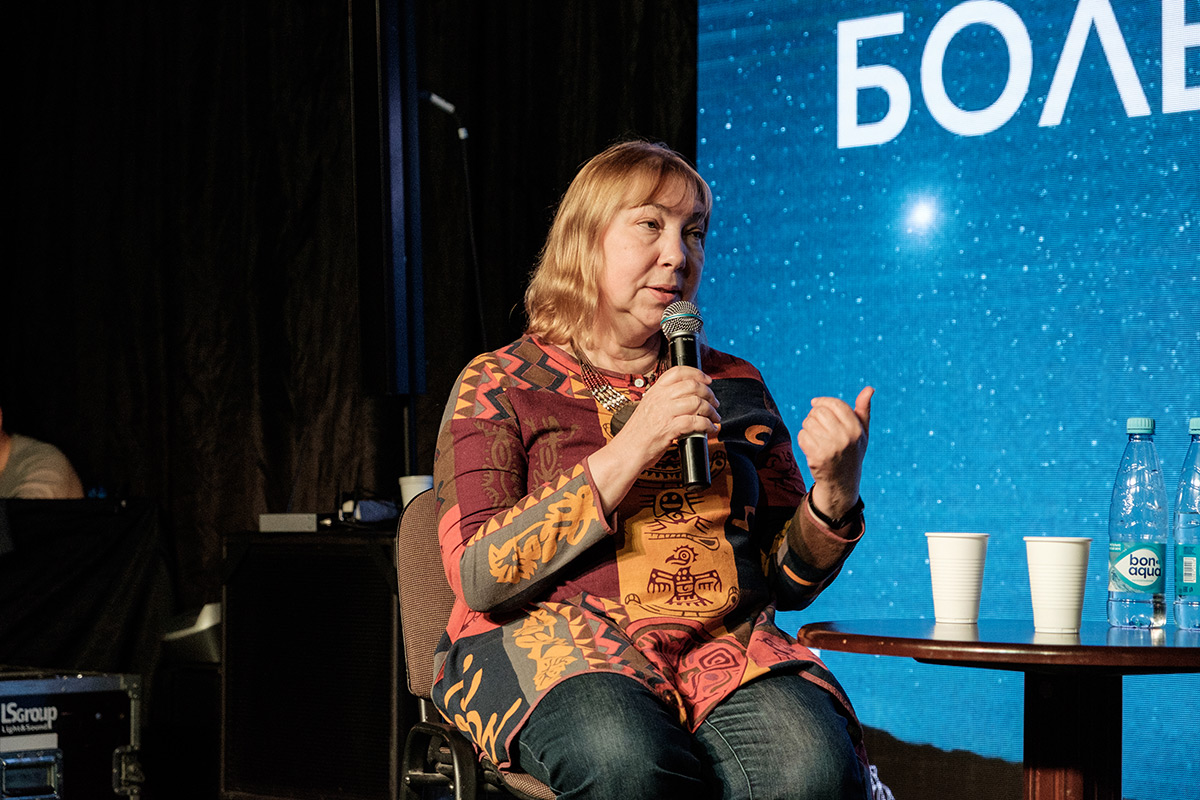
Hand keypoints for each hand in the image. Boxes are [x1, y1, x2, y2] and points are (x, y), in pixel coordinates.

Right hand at [615, 365, 720, 468]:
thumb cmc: (638, 434)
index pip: (677, 372)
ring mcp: (664, 413)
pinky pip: (695, 422)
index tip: (708, 380)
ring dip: (711, 410)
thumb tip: (688, 398)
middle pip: (692, 386)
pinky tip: (709, 429)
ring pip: (697, 402)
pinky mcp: (669, 428)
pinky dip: (707, 425)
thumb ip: (665, 400)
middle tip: (714, 402)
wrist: (626, 451)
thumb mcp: (648, 408)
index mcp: (654, 391)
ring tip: (714, 417)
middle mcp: (660, 398)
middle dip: (709, 393)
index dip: (697, 373)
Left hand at [795, 386, 872, 521]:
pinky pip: (802, 436)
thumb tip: (870, 388)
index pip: (836, 404)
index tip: (816, 403)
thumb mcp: (862, 432)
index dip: (823, 401)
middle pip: (819, 412)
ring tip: (816, 436)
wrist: (842, 482)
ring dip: (808, 427)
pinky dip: (803, 439)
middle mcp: (845, 438)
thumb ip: (863, 410)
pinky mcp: (816, 457)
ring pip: (808, 423)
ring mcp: (830, 448)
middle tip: (817, 424)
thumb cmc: (852, 452)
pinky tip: (811, 446)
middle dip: (814, 414)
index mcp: (857, 429)